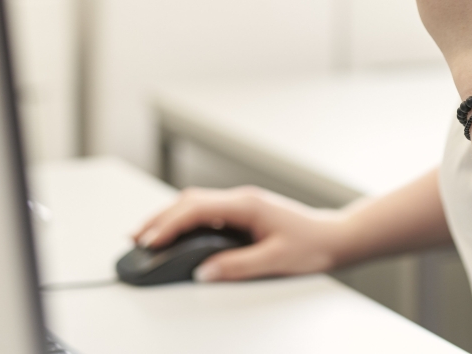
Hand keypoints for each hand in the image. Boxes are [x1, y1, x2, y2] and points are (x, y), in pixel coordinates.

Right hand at [132, 185, 348, 281]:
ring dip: (169, 217)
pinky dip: (184, 219)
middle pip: (189, 201)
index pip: (196, 208)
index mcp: (246, 205)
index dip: (169, 224)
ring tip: (147, 236)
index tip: (150, 241)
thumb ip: (237, 267)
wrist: (336, 236)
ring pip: (195, 202)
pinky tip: (176, 233)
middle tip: (135, 239)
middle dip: (159, 218)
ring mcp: (241, 203)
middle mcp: (241, 199)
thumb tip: (203, 272)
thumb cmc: (312, 245)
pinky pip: (205, 209)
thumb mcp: (275, 261)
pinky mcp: (243, 211)